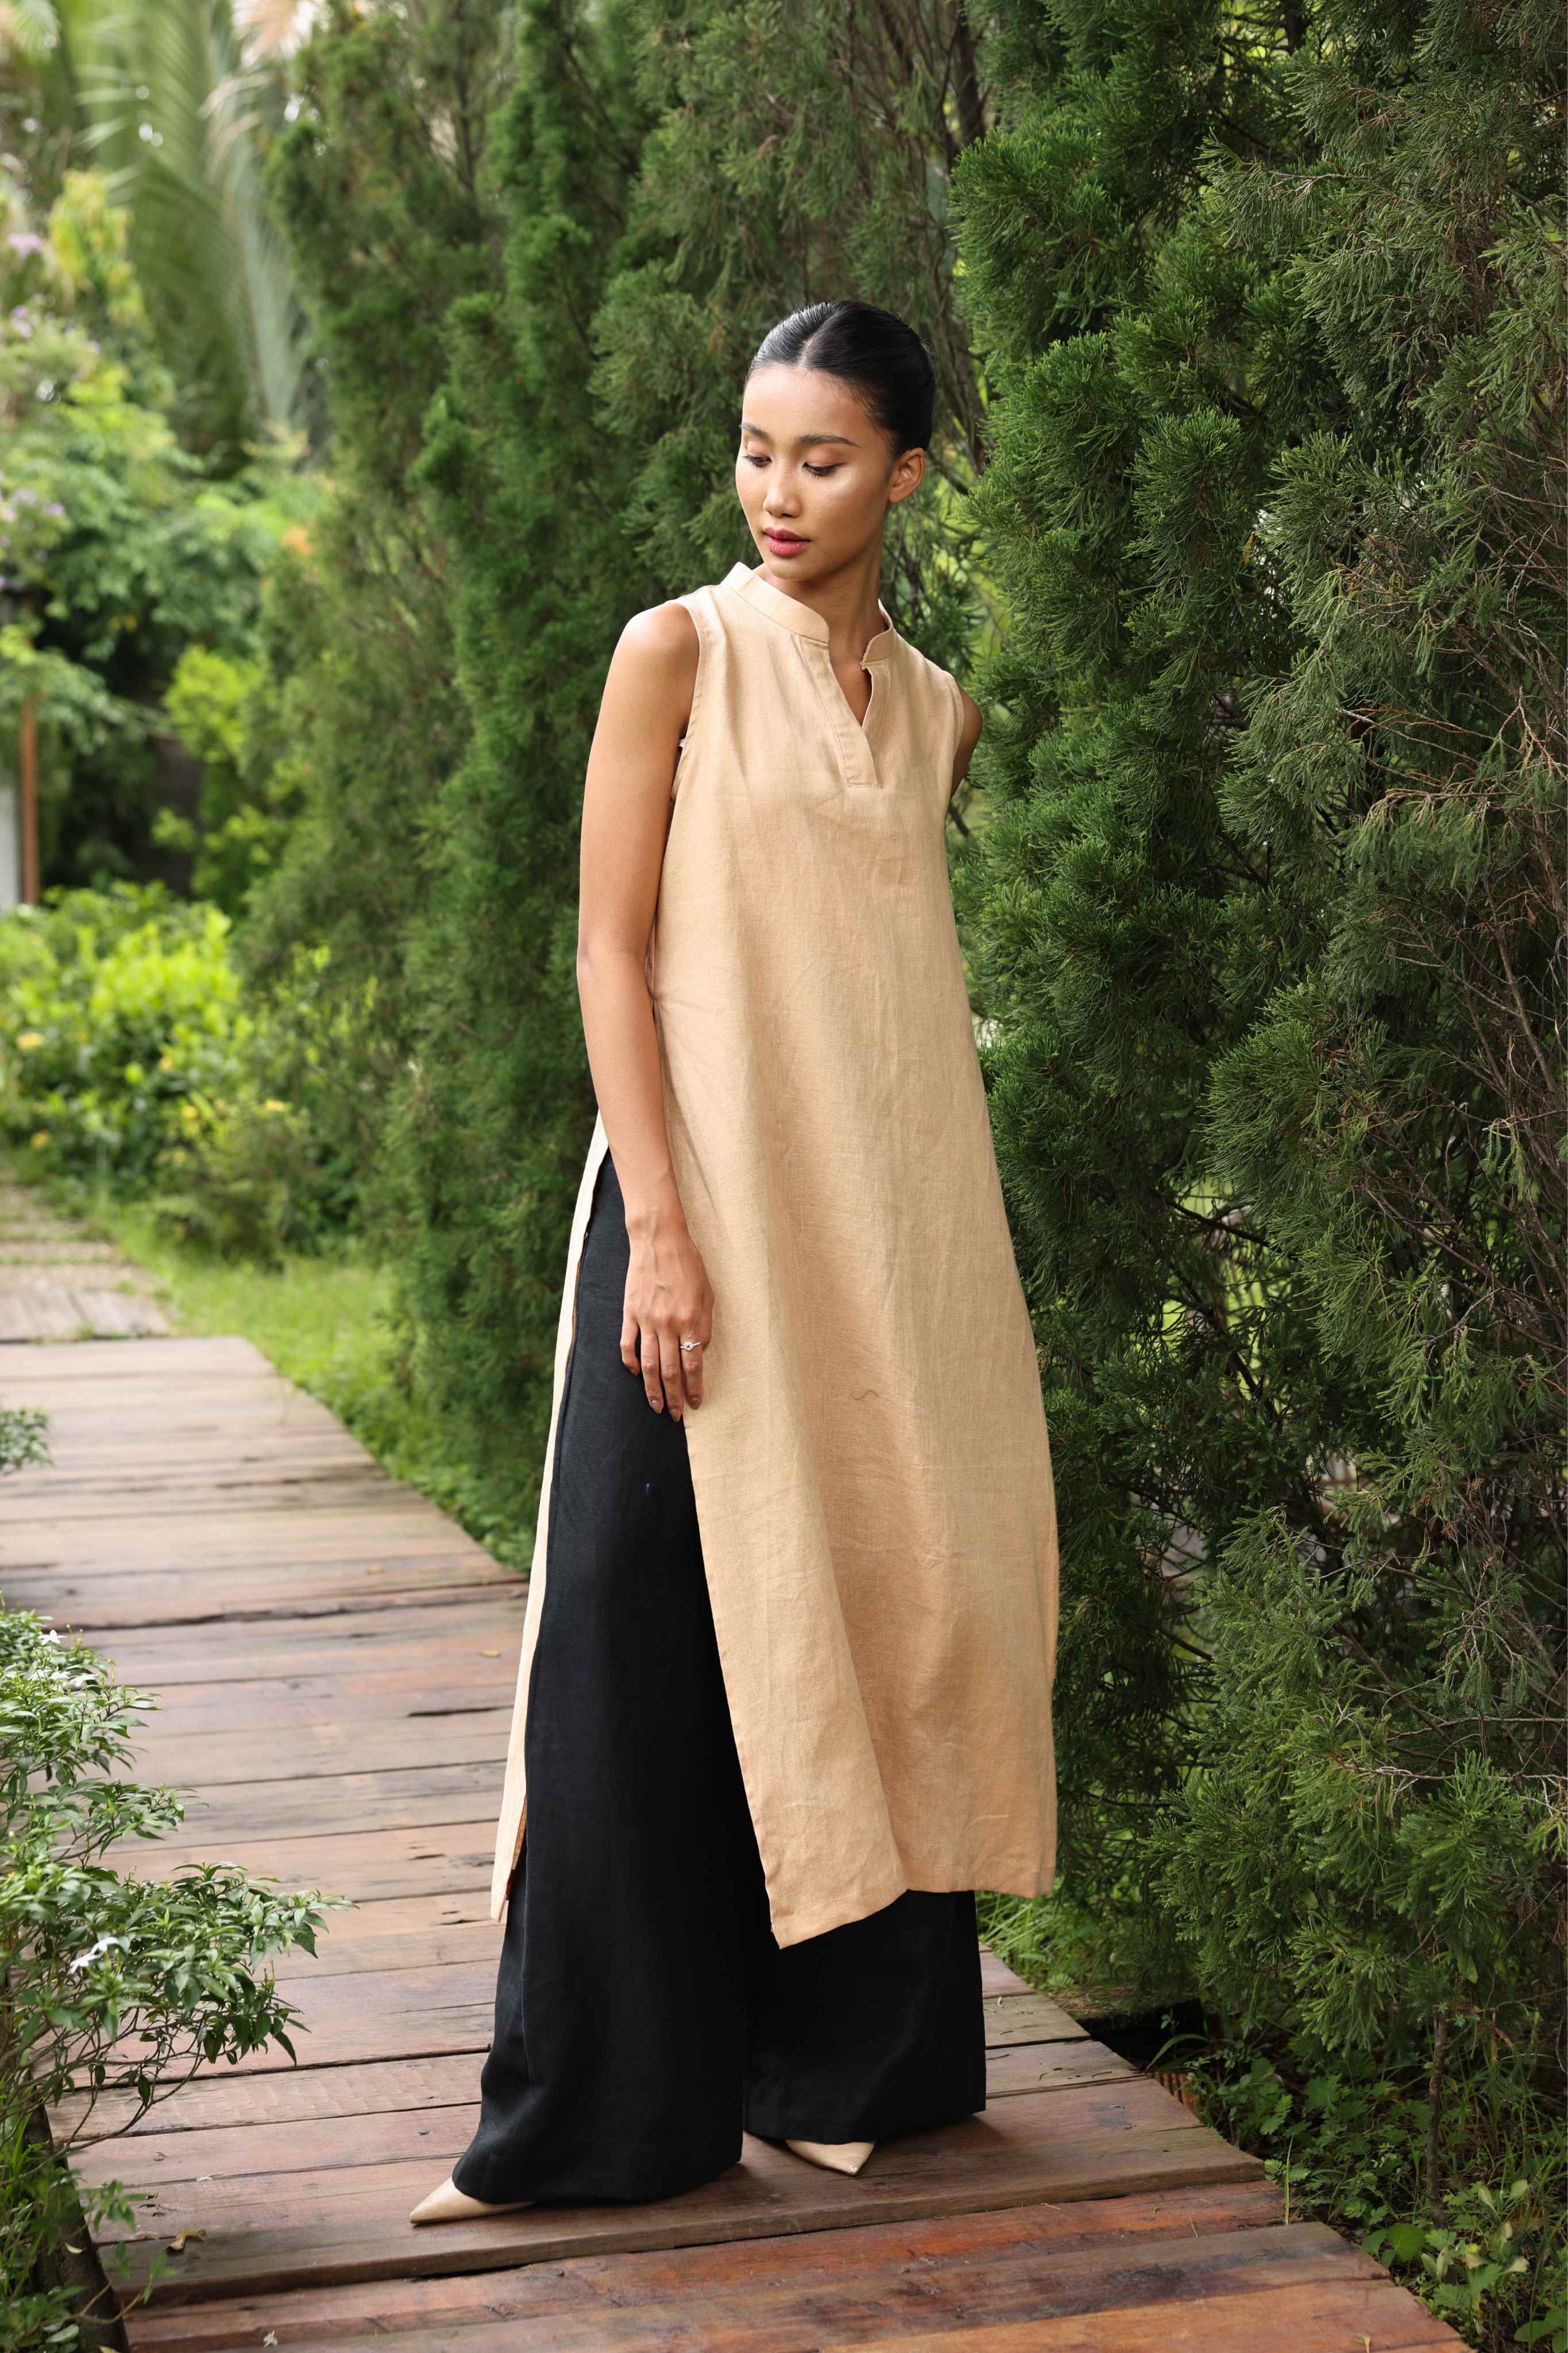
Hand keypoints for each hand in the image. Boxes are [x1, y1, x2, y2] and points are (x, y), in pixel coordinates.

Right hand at [621, 1217, 713, 1418]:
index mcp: (690, 1320)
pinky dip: (629, 1363)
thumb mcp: (708, 1293)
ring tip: (655, 1406)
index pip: (692, 1365)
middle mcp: (667, 1324)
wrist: (659, 1240)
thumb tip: (699, 1351)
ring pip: (647, 1364)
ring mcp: (646, 1320)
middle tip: (674, 1415)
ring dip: (651, 1389)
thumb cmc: (689, 1264)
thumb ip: (705, 1325)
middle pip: (669, 1371)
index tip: (695, 1404)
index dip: (693, 1388)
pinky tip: (635, 1375)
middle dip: (672, 1397)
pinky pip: (627, 1345)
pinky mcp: (630, 1313)